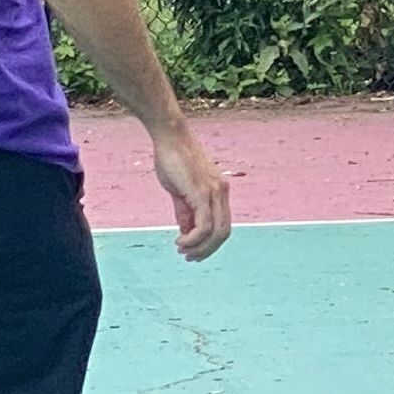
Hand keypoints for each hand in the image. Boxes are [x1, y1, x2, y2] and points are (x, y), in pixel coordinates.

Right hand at [154, 123, 233, 260]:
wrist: (170, 136)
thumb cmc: (173, 159)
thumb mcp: (180, 190)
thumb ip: (185, 210)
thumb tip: (185, 231)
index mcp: (219, 191)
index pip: (223, 225)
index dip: (211, 242)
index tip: (193, 250)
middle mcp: (222, 192)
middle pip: (224, 233)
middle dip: (208, 250)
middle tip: (189, 258)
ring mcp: (214, 192)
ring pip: (216, 232)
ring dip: (200, 248)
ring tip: (182, 251)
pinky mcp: (202, 192)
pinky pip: (204, 225)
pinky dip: (193, 239)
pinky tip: (180, 241)